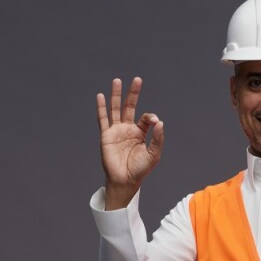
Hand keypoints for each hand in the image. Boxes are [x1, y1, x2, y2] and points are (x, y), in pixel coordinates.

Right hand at [96, 76, 163, 203]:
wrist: (125, 180)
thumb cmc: (140, 170)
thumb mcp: (154, 154)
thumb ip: (157, 139)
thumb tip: (160, 122)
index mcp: (140, 133)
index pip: (145, 118)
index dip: (150, 117)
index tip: (154, 121)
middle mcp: (127, 129)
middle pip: (130, 106)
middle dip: (133, 93)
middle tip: (137, 80)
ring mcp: (116, 131)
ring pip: (116, 109)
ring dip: (116, 95)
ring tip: (117, 80)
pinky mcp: (106, 135)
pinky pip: (103, 119)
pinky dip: (101, 107)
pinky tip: (100, 96)